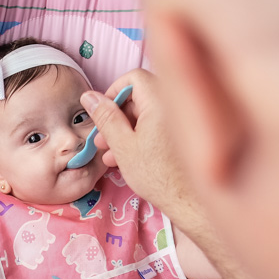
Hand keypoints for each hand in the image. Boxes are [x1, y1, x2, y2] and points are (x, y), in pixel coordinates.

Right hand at [81, 69, 198, 226]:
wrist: (190, 201)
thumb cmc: (158, 177)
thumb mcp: (123, 146)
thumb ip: (105, 118)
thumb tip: (89, 97)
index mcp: (162, 99)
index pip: (134, 77)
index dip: (114, 92)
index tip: (102, 113)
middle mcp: (177, 102)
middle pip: (141, 96)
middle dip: (118, 117)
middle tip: (103, 139)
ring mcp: (185, 117)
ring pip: (150, 113)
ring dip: (128, 130)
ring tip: (112, 154)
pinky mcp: (187, 133)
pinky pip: (161, 125)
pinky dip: (144, 135)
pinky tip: (129, 157)